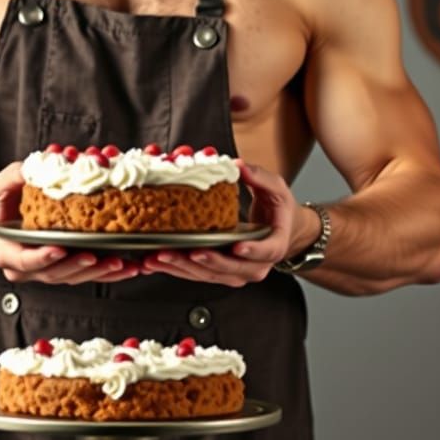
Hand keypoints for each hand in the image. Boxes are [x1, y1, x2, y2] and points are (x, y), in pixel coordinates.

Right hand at [0, 162, 139, 284]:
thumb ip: (14, 176)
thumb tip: (32, 167)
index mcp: (6, 251)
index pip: (23, 261)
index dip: (41, 258)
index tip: (59, 248)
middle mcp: (25, 267)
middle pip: (53, 273)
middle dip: (76, 266)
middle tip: (96, 256)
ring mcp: (45, 270)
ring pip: (71, 277)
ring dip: (97, 273)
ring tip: (119, 263)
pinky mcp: (62, 268)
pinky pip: (84, 274)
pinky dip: (105, 272)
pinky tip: (126, 267)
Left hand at [141, 160, 319, 286]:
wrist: (282, 231)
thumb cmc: (279, 210)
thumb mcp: (276, 189)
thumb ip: (259, 176)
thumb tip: (238, 164)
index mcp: (275, 245)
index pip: (265, 251)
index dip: (251, 250)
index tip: (236, 246)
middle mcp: (257, 266)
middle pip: (232, 268)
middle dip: (208, 261)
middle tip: (186, 252)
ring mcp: (238, 273)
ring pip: (210, 275)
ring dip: (184, 268)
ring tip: (161, 257)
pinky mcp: (220, 273)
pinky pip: (198, 274)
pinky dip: (177, 269)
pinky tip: (157, 262)